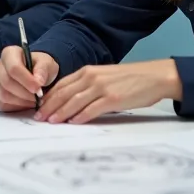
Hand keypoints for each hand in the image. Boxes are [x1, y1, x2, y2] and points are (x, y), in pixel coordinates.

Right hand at [0, 46, 57, 110]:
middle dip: (25, 94)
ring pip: (3, 95)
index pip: (13, 68)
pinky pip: (0, 104)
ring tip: (33, 101)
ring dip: (21, 102)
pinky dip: (14, 107)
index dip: (26, 81)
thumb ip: (43, 70)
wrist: (34, 75)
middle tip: (38, 98)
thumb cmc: (39, 67)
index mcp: (9, 53)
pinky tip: (24, 103)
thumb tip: (38, 81)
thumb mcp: (47, 64)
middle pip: (6, 83)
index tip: (38, 89)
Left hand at [37, 59, 180, 123]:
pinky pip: (92, 108)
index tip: (38, 107)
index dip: (48, 97)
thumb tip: (71, 102)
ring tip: (51, 121)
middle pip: (64, 93)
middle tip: (38, 117)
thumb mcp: (104, 78)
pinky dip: (81, 116)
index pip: (61, 85)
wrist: (154, 76)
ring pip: (74, 101)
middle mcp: (92, 78)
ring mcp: (102, 88)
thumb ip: (88, 86)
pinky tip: (73, 122)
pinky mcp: (113, 98)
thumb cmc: (130, 79)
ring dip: (61, 112)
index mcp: (88, 72)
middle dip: (49, 106)